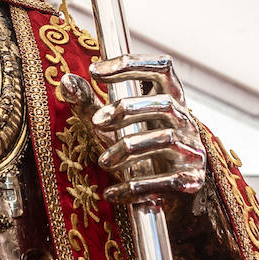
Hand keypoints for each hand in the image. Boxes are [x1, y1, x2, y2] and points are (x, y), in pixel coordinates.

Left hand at [60, 54, 205, 203]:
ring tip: (103, 162)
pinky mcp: (192, 180)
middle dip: (127, 110)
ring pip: (165, 139)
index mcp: (169, 98)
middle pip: (164, 103)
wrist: (170, 195)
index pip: (161, 67)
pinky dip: (136, 187)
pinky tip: (112, 193)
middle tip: (96, 122)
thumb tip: (66, 81)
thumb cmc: (138, 149)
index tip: (94, 72)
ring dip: (128, 149)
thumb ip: (90, 103)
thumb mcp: (113, 124)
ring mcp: (192, 149)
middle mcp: (185, 120)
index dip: (131, 64)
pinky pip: (167, 181)